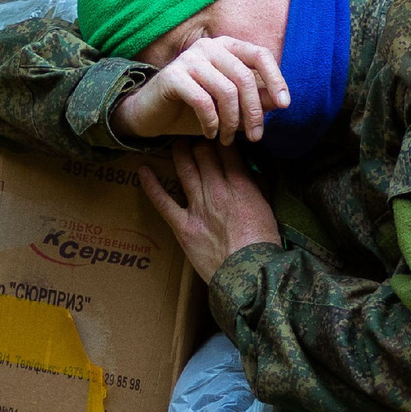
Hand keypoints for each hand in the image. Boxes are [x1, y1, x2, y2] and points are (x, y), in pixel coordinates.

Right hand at [113, 36, 288, 145]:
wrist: (151, 115)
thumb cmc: (193, 110)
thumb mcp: (229, 106)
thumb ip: (253, 100)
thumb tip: (280, 101)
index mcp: (226, 47)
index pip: (260, 54)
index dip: (276, 79)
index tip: (284, 105)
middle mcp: (208, 47)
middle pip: (245, 78)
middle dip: (254, 112)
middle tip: (254, 137)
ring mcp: (189, 59)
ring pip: (226, 91)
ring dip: (231, 122)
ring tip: (227, 139)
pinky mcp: (172, 76)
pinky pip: (203, 102)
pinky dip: (211, 123)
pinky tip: (210, 134)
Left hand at [139, 140, 280, 279]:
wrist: (248, 276)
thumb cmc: (263, 245)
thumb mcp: (268, 210)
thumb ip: (258, 187)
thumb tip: (251, 171)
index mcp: (241, 185)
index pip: (226, 150)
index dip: (220, 139)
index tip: (217, 136)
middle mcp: (217, 190)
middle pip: (203, 153)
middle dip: (199, 142)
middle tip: (195, 137)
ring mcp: (198, 207)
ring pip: (185, 168)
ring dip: (179, 152)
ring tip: (175, 144)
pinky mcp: (183, 226)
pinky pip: (163, 201)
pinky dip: (151, 184)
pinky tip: (143, 170)